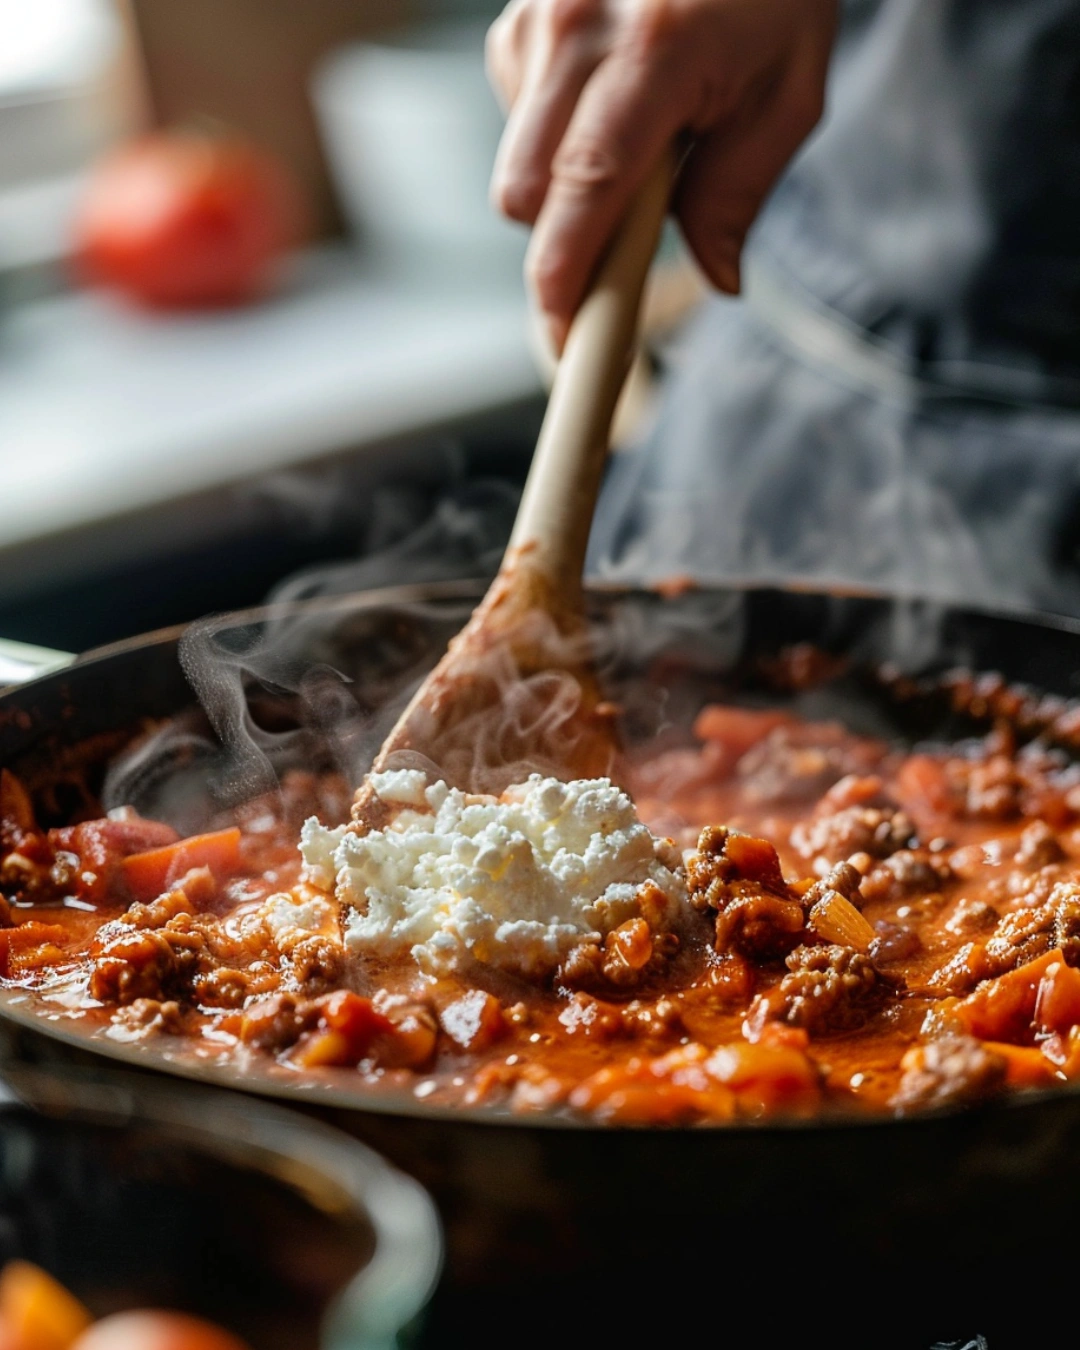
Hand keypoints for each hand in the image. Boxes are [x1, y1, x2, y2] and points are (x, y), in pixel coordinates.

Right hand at [487, 0, 835, 349]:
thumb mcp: (785, 95)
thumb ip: (739, 195)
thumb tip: (717, 278)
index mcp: (651, 50)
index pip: (585, 186)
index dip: (565, 274)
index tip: (565, 334)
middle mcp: (574, 26)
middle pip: (525, 194)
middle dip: (565, 238)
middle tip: (625, 240)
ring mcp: (533, 17)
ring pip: (518, 166)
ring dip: (566, 184)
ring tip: (635, 138)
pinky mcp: (514, 20)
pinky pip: (517, 124)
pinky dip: (556, 139)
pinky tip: (606, 102)